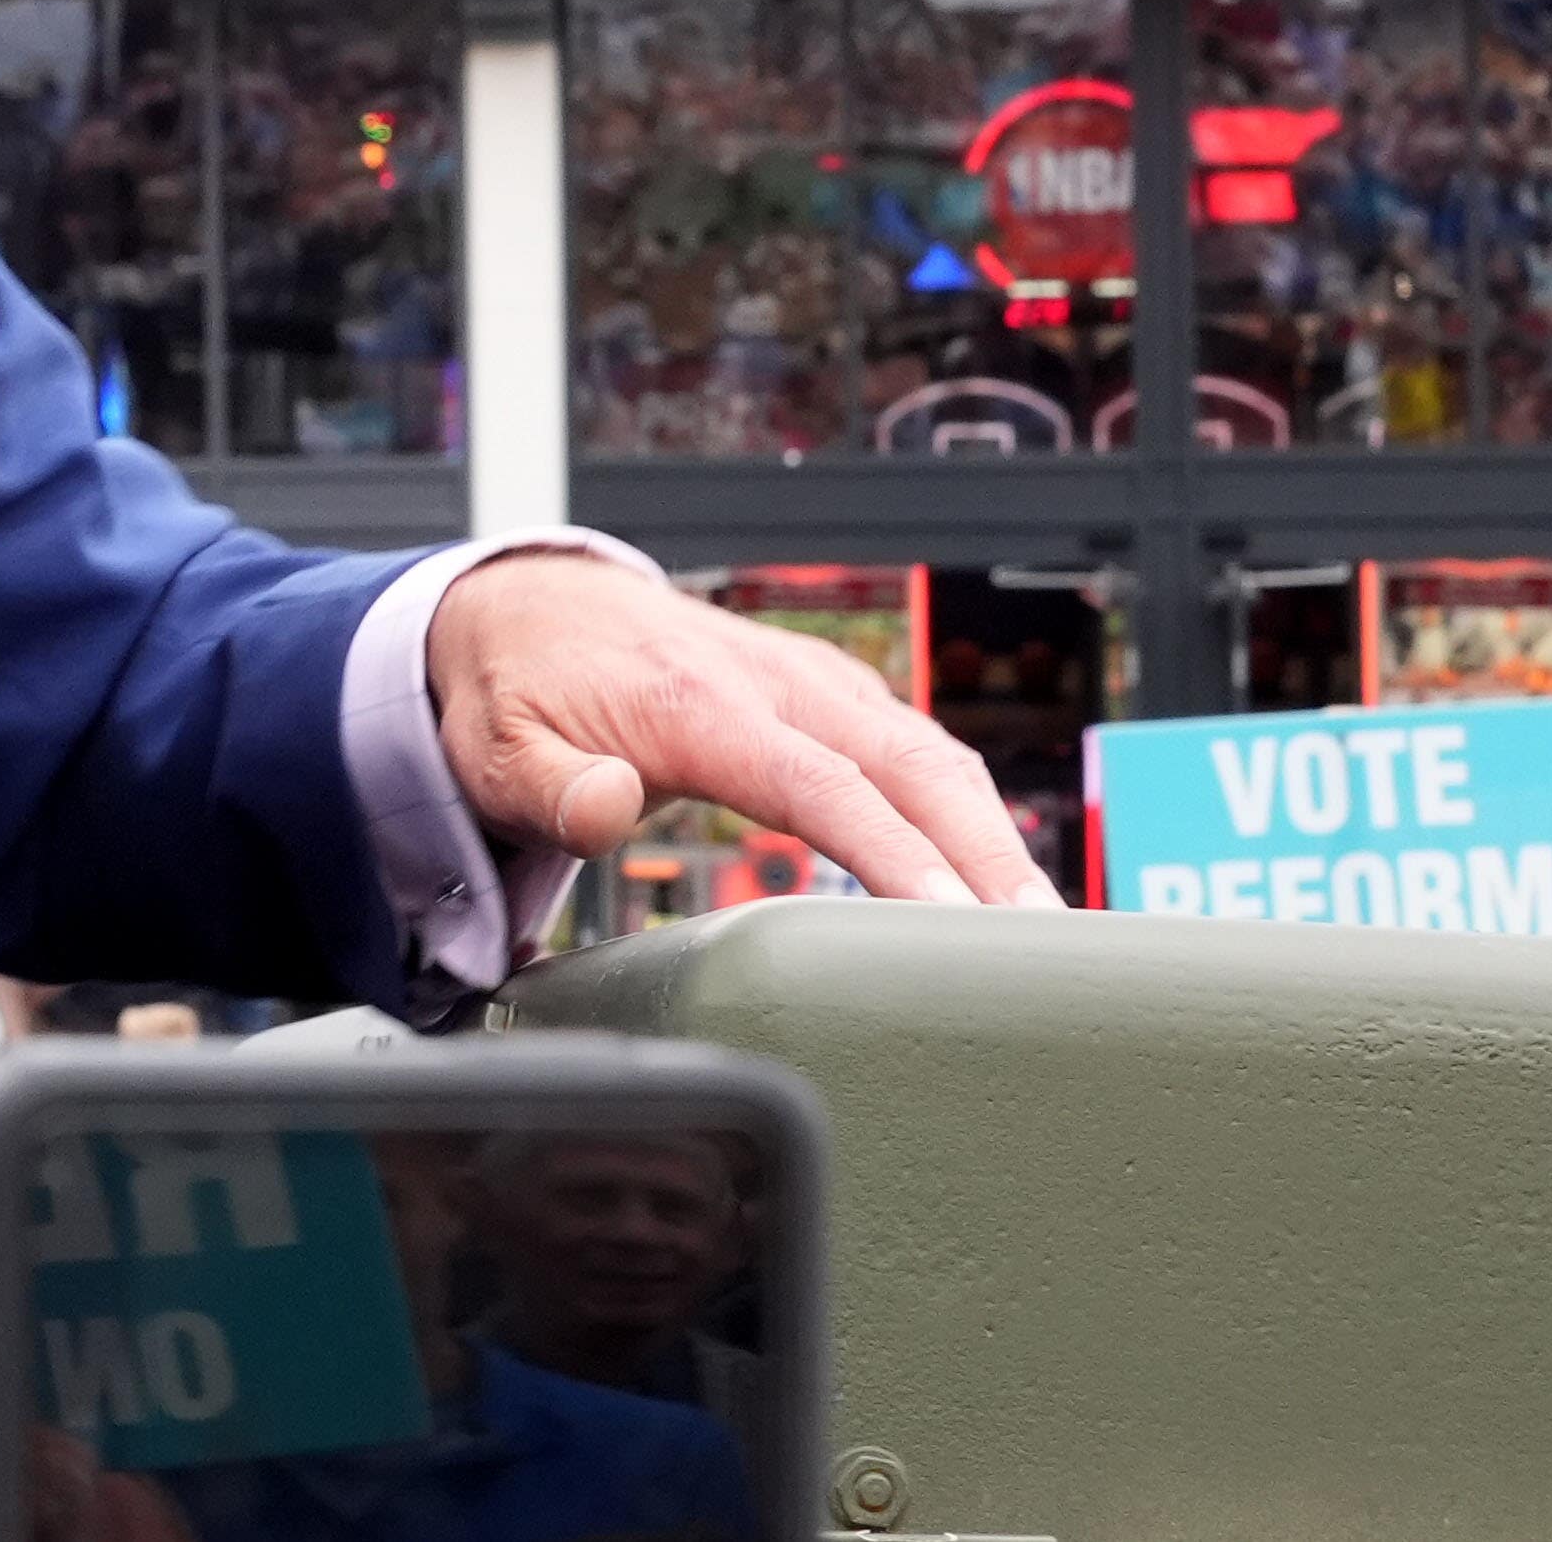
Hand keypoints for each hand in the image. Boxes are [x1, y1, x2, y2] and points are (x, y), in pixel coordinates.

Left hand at [426, 551, 1061, 908]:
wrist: (528, 607)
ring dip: (995, 835)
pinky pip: (913, 749)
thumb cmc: (521, 690)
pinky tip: (997, 875)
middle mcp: (776, 684)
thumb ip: (553, 789)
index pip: (825, 789)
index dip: (898, 858)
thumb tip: (608, 807)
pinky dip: (966, 808)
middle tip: (1053, 945)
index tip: (957, 922)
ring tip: (1051, 929)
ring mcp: (810, 683)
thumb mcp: (499, 750)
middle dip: (990, 853)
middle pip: (914, 766)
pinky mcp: (826, 696)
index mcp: (704, 707)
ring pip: (931, 753)